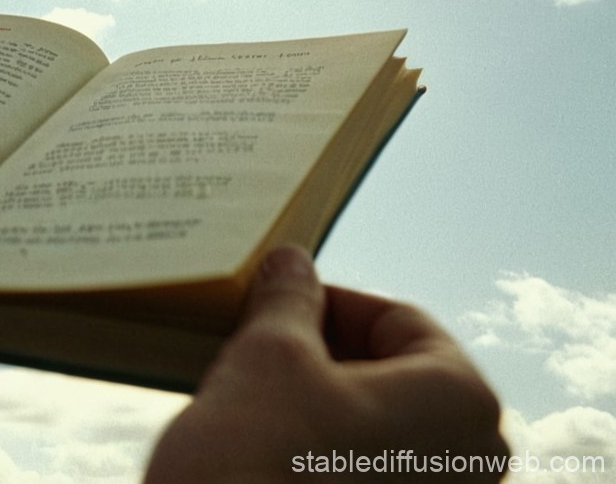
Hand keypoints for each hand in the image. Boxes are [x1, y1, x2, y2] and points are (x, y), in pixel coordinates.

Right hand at [144, 245, 507, 482]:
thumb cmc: (258, 462)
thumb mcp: (267, 354)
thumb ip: (289, 301)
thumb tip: (293, 267)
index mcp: (462, 401)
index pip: (399, 320)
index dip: (328, 301)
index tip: (277, 305)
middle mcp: (473, 462)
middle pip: (397, 375)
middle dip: (328, 356)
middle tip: (264, 350)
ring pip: (383, 427)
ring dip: (326, 406)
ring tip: (263, 402)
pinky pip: (372, 471)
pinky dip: (328, 453)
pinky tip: (275, 451)